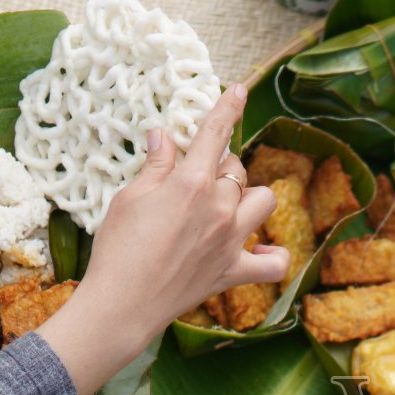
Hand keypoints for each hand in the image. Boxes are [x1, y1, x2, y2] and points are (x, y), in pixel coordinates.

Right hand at [34, 84, 287, 394]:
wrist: (123, 303)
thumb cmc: (118, 248)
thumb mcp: (129, 197)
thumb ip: (156, 166)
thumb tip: (163, 137)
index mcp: (192, 183)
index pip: (215, 134)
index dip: (227, 108)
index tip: (238, 91)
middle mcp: (221, 208)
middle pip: (238, 169)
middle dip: (220, 167)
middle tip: (195, 178)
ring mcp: (232, 241)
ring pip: (264, 201)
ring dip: (249, 198)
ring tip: (227, 206)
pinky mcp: (235, 271)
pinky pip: (275, 262)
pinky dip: (273, 255)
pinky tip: (260, 249)